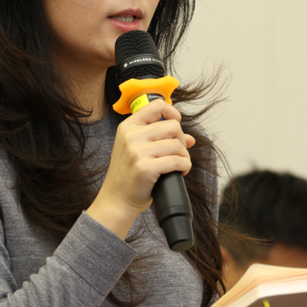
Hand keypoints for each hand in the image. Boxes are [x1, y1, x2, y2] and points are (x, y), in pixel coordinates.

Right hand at [86, 100, 194, 238]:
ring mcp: (137, 152)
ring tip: (178, 165)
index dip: (172, 113)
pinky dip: (184, 167)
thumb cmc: (127, 175)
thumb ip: (160, 139)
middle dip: (181, 141)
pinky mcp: (145, 168)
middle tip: (176, 153)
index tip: (176, 124)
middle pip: (172, 126)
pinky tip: (179, 172)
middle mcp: (131, 136)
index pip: (156, 106)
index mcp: (128, 127)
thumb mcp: (137, 150)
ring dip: (184, 156)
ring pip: (177, 145)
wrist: (116, 199)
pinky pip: (177, 161)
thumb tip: (190, 138)